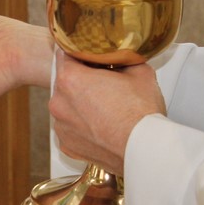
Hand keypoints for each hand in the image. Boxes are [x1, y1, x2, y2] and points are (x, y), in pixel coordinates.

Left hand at [50, 52, 165, 174]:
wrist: (144, 149)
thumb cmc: (140, 113)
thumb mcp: (139, 72)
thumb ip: (123, 61)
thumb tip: (123, 60)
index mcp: (70, 79)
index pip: (65, 56)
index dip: (79, 55)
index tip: (90, 58)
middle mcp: (59, 103)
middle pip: (65, 84)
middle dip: (81, 82)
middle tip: (103, 85)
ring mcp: (61, 126)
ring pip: (67, 108)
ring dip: (79, 106)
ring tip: (104, 109)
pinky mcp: (67, 145)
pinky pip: (71, 130)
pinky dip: (82, 128)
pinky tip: (101, 127)